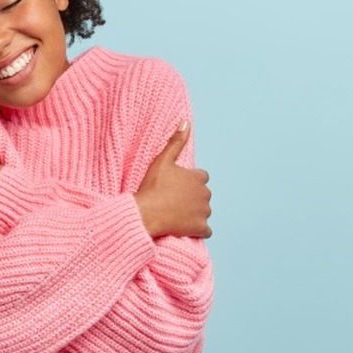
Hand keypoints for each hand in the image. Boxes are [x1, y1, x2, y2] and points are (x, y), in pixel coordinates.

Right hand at [135, 121, 212, 238]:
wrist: (147, 213)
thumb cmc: (152, 187)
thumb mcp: (162, 161)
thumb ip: (176, 142)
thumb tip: (186, 122)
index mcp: (198, 178)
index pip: (201, 177)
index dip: (189, 181)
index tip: (176, 186)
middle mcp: (205, 194)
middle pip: (203, 195)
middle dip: (193, 197)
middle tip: (173, 200)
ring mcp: (204, 212)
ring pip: (204, 212)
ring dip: (195, 213)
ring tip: (175, 214)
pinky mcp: (201, 228)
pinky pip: (206, 230)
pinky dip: (198, 230)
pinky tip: (185, 228)